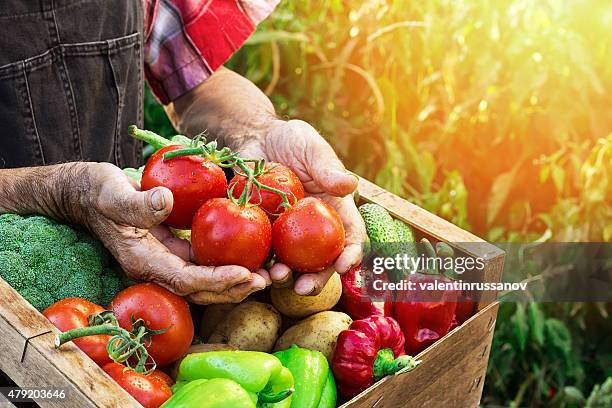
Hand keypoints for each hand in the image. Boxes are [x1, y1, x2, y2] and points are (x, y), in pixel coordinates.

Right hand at [70, 162, 266, 303]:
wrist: (86, 194)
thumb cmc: (97, 191)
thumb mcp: (111, 193)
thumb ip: (136, 202)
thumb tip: (165, 202)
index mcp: (143, 261)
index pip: (185, 280)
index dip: (215, 280)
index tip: (244, 273)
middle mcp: (157, 268)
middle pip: (200, 290)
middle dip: (233, 288)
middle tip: (266, 280)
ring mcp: (166, 260)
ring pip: (205, 280)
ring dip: (235, 280)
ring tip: (266, 275)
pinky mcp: (174, 250)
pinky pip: (204, 262)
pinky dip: (226, 262)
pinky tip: (249, 255)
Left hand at [237, 119, 366, 294]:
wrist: (255, 139)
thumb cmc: (290, 140)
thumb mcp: (311, 147)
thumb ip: (327, 166)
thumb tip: (350, 185)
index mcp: (335, 210)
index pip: (351, 236)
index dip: (351, 254)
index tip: (343, 265)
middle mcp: (315, 228)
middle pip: (323, 261)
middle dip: (317, 279)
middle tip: (304, 288)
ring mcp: (288, 234)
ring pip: (292, 264)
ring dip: (286, 277)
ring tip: (275, 278)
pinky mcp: (264, 233)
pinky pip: (263, 254)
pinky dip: (260, 266)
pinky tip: (252, 270)